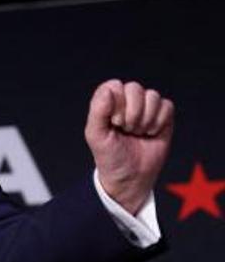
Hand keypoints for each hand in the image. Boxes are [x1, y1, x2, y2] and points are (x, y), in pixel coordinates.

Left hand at [83, 79, 174, 214]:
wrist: (130, 176)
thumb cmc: (110, 156)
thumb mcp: (96, 135)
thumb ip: (98, 111)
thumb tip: (109, 90)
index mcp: (107, 103)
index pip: (114, 86)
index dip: (116, 103)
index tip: (114, 123)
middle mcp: (126, 102)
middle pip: (135, 88)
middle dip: (132, 113)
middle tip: (126, 130)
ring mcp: (146, 107)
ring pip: (152, 96)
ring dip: (145, 119)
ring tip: (137, 133)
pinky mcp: (162, 116)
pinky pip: (166, 106)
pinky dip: (159, 122)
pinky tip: (150, 133)